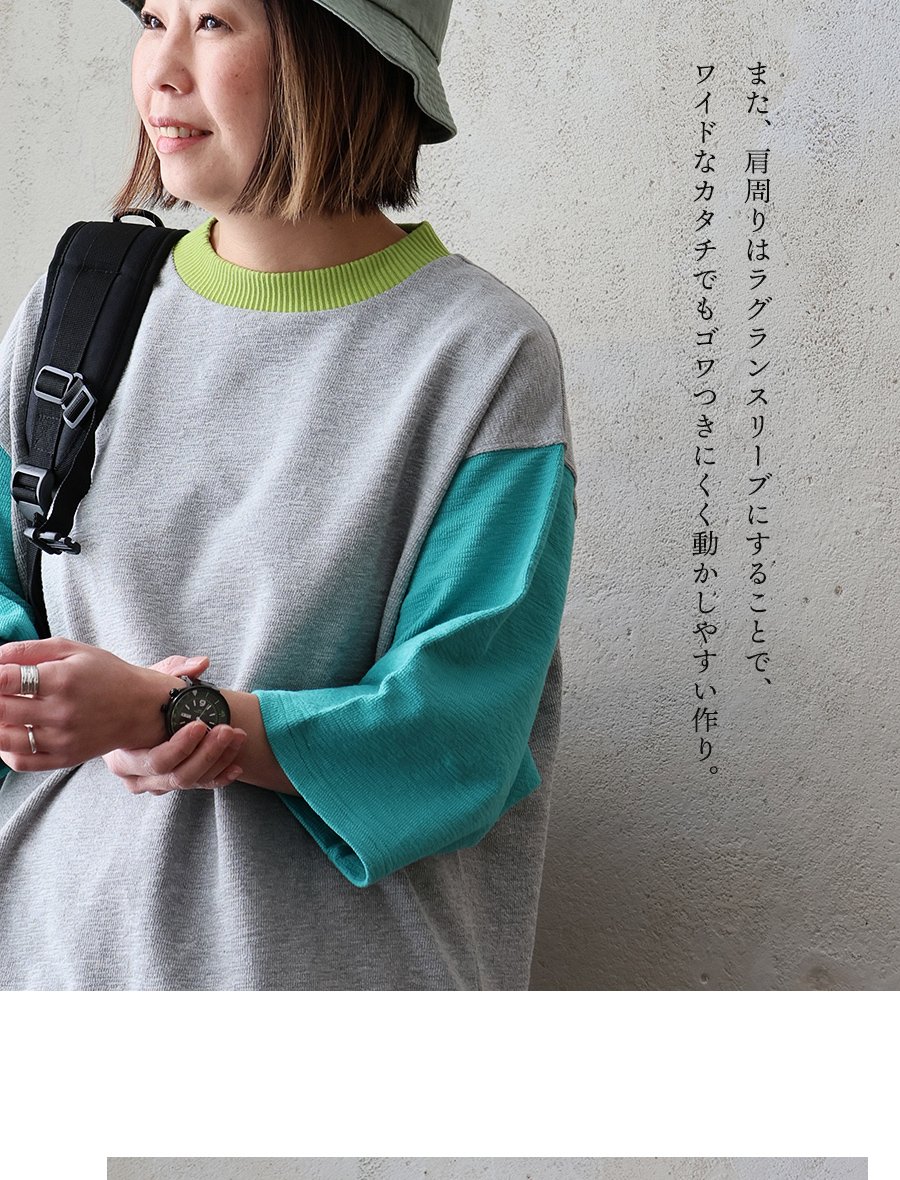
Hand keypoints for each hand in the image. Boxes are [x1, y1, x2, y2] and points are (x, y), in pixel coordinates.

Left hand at [0, 636, 173, 771]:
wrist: (140, 708)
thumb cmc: (105, 674)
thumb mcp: (72, 650)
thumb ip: (29, 650)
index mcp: (64, 679)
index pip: (7, 679)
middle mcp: (62, 712)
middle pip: (1, 709)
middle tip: (1, 692)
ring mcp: (62, 739)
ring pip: (5, 739)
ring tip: (4, 711)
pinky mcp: (64, 758)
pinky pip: (21, 761)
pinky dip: (4, 749)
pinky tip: (9, 732)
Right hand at [102, 653, 246, 795]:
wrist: (136, 717)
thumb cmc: (140, 701)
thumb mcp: (150, 682)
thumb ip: (174, 670)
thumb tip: (201, 664)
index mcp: (123, 756)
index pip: (156, 761)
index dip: (181, 747)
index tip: (200, 725)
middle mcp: (136, 777)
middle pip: (177, 776)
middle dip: (207, 753)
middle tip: (226, 730)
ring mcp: (156, 785)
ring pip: (191, 781)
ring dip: (219, 759)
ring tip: (236, 736)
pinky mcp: (174, 785)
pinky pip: (200, 786)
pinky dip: (220, 777)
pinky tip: (236, 765)